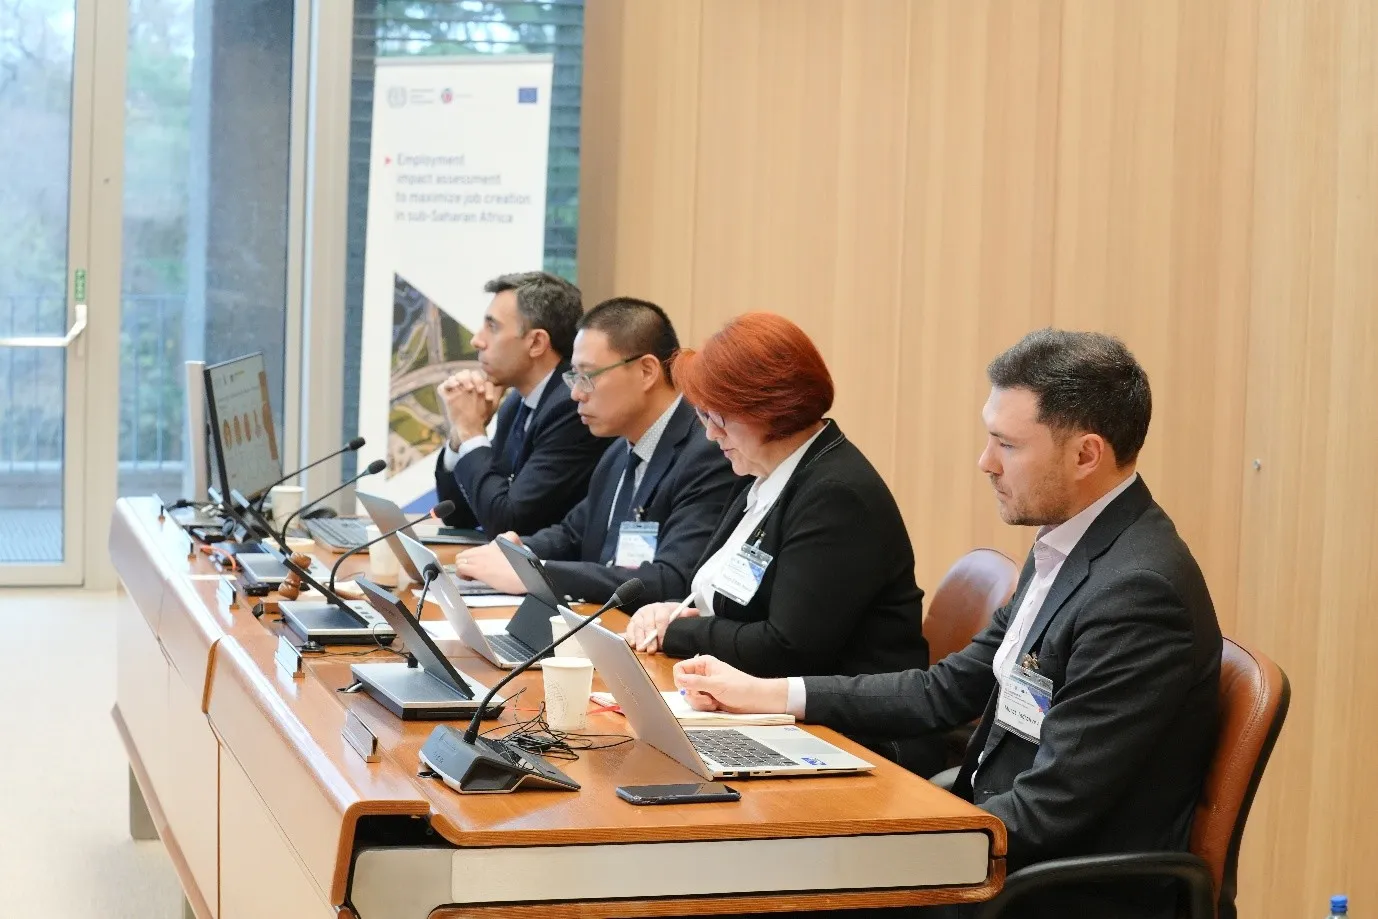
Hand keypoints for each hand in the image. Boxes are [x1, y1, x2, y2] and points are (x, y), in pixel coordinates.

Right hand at [438, 370, 501, 442]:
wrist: (471, 429)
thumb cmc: (483, 416)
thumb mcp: (493, 404)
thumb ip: (497, 391)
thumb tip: (503, 382)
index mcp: (475, 385)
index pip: (477, 375)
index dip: (482, 381)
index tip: (486, 395)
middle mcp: (464, 386)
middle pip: (466, 373)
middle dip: (473, 379)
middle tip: (478, 390)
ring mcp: (455, 391)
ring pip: (455, 376)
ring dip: (462, 378)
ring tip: (469, 388)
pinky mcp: (446, 397)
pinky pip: (443, 386)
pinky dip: (448, 383)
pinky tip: (455, 386)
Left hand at [453, 540, 524, 593]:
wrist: (524, 575)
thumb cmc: (523, 567)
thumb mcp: (518, 548)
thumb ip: (512, 541)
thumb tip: (514, 543)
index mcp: (494, 544)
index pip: (476, 549)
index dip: (476, 558)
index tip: (482, 565)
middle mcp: (484, 550)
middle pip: (465, 553)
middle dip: (467, 563)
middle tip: (474, 572)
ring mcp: (479, 559)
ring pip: (460, 559)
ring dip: (464, 568)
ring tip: (472, 576)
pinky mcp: (477, 569)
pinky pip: (460, 568)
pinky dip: (462, 574)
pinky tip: (471, 579)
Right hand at [624, 601, 700, 653]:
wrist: (660, 611)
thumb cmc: (671, 615)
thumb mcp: (680, 613)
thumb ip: (687, 614)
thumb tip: (694, 612)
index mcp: (661, 607)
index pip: (661, 618)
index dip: (662, 631)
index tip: (663, 642)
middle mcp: (649, 609)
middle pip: (648, 624)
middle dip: (650, 638)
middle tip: (651, 650)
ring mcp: (639, 615)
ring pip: (638, 626)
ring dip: (639, 639)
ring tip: (642, 649)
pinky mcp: (632, 621)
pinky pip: (630, 628)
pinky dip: (630, 636)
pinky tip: (633, 644)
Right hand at [673, 655, 788, 713]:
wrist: (755, 700)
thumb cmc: (741, 688)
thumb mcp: (717, 684)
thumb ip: (697, 682)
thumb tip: (680, 680)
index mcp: (703, 664)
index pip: (680, 669)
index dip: (680, 680)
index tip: (688, 688)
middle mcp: (702, 674)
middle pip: (682, 685)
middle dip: (692, 694)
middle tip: (705, 697)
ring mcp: (704, 687)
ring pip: (689, 696)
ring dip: (699, 702)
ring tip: (712, 702)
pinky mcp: (707, 698)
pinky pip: (696, 704)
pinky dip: (703, 707)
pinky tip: (715, 705)